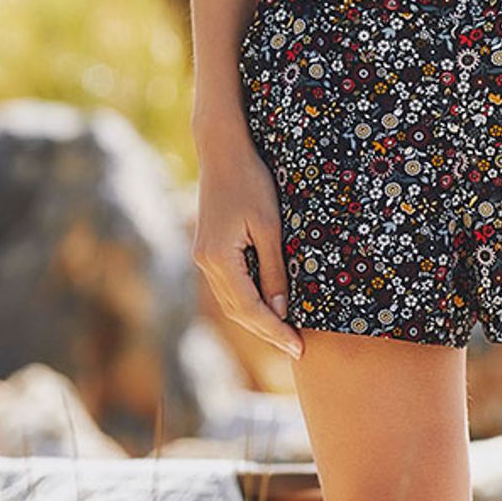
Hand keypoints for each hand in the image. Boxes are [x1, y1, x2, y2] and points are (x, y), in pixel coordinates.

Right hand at [191, 130, 303, 359]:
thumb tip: (281, 310)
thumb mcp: (270, 226)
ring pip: (231, 301)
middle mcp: (205, 263)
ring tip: (285, 334)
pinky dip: (248, 300)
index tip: (298, 348)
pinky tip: (268, 305)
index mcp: (218, 259)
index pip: (250, 308)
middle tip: (296, 349)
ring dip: (257, 319)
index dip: (275, 331)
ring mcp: (202, 257)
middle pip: (237, 311)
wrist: (223, 150)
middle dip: (267, 332)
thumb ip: (274, 270)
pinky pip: (228, 285)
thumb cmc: (251, 181)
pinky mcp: (207, 249)